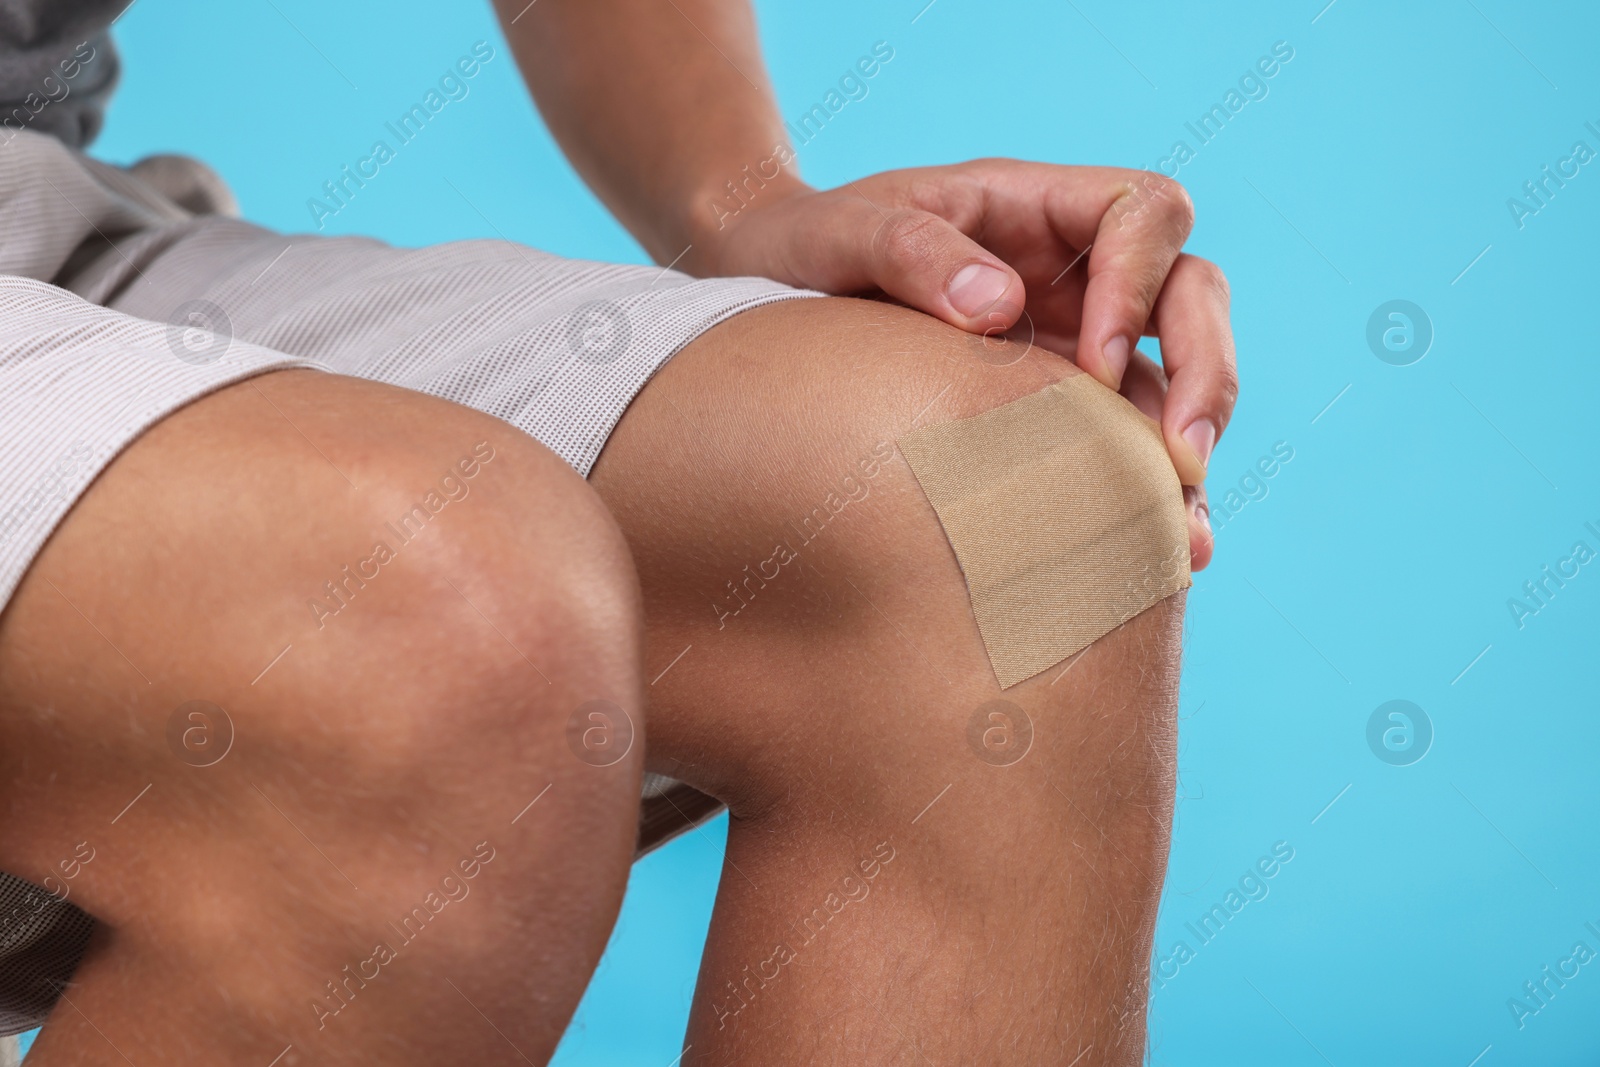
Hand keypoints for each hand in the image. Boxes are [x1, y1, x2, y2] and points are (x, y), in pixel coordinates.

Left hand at [690, 159, 1235, 568]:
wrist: (773, 294)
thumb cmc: (811, 244)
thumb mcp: (842, 231)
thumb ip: (908, 250)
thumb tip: (997, 307)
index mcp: (1037, 209)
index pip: (1145, 214)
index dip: (1139, 282)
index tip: (1090, 361)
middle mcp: (1075, 274)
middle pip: (1193, 293)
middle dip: (1205, 370)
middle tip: (1183, 455)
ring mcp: (1074, 341)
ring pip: (1173, 378)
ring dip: (1188, 450)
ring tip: (1179, 537)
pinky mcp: (1058, 407)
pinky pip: (1127, 444)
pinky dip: (1149, 496)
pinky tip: (1155, 557)